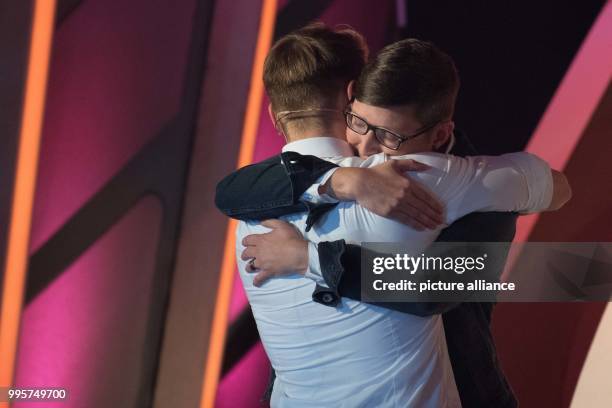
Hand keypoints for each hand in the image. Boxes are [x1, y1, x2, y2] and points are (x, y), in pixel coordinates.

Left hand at [241, 219, 308, 286]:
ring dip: (249, 266)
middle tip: (247, 255)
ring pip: (250, 266)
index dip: (245, 241)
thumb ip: (269, 222)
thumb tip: (260, 222)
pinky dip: (256, 281)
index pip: (247, 240)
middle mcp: (259, 252)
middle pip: (246, 253)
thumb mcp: (282, 225)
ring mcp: (263, 263)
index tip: (246, 243)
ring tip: (250, 267)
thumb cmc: (292, 239)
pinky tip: (255, 282)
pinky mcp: (269, 272)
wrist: (300, 254)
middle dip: (245, 254)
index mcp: (261, 240)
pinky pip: (259, 278)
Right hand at [326, 159, 444, 229]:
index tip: (441, 211)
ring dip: (427, 222)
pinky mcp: (390, 212)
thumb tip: (428, 167)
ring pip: (416, 215)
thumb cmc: (377, 172)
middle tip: (441, 222)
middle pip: (423, 208)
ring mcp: (397, 205)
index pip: (425, 197)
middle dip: (433, 215)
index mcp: (408, 184)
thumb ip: (412, 164)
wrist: (360, 183)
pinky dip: (415, 224)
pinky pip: (406, 220)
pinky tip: (422, 228)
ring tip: (434, 226)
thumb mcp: (395, 164)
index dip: (434, 205)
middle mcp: (405, 195)